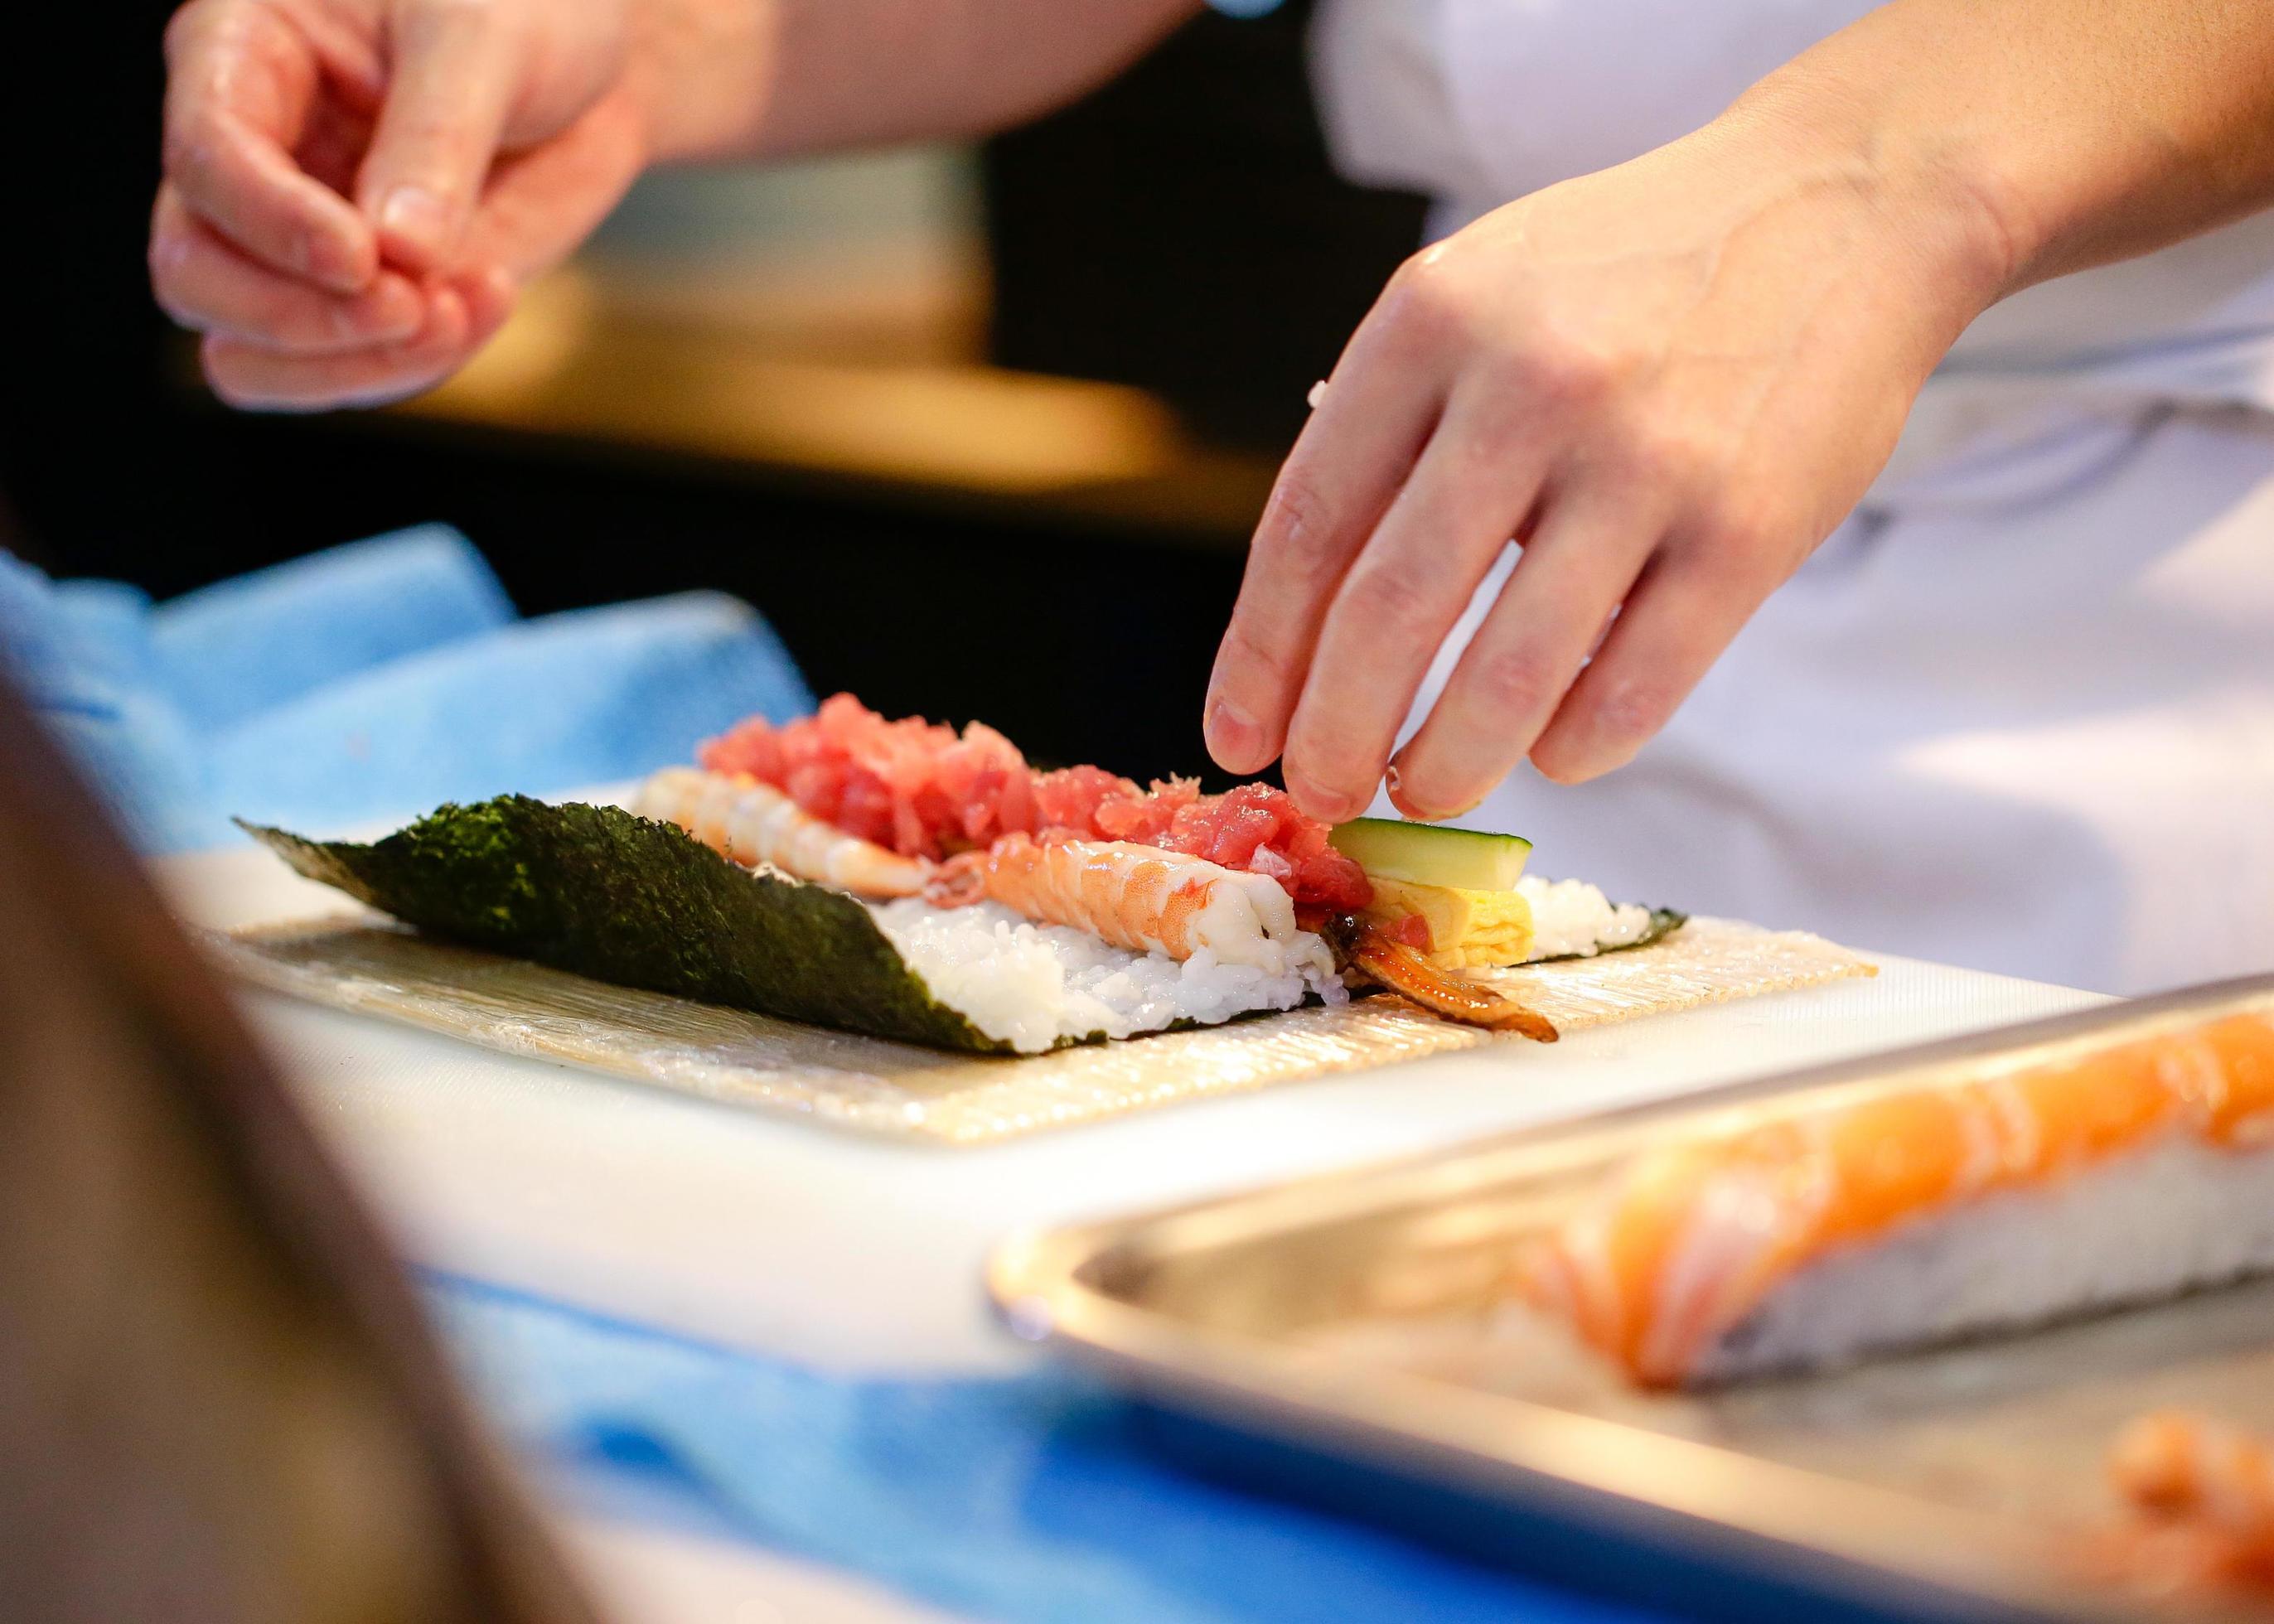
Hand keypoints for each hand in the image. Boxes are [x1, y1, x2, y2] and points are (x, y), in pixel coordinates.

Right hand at [151, 0, 649, 410]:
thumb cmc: (524, 10)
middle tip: (412, 304)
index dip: (272, 225)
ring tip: (457, 311)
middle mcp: (250, 160)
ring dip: (354, 364)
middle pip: (194, 275)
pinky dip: (412, 366)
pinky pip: (348, 373)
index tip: (363, 259)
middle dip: (299, 317)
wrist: (596, 65)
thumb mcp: (481, 40)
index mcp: (241, 56)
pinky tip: (485, 302)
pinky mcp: (364, 303)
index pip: (206, 161)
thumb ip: (435, 140)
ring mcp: (297, 245)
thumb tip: (399, 255)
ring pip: (252, 354)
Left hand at [1202, 107, 2010, 819]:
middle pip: (1387, 613)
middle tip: (1325, 791)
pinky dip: (1575, 746)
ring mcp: (1646, 458)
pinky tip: (1553, 753)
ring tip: (1426, 791)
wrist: (1838, 206)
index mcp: (1432, 323)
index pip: (1305, 527)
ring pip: (1505, 675)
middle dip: (1337, 734)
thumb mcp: (1478, 295)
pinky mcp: (1748, 527)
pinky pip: (1632, 687)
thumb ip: (1389, 426)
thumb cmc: (1627, 276)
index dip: (1260, 655)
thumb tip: (1302, 619)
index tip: (1241, 736)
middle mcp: (1530, 385)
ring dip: (1447, 765)